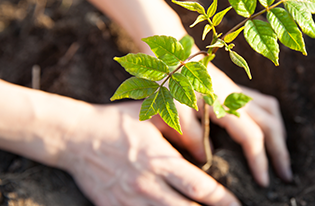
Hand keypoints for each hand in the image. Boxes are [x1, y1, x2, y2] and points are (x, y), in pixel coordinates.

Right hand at [57, 102, 239, 205]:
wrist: (76, 136)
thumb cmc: (118, 122)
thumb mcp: (153, 116)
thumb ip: (181, 130)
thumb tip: (207, 148)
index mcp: (160, 160)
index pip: (200, 188)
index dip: (224, 201)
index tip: (239, 205)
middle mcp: (148, 185)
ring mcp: (130, 201)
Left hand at [152, 65, 291, 186]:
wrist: (173, 55)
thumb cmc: (171, 82)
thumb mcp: (175, 111)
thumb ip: (192, 135)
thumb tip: (206, 159)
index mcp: (225, 105)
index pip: (252, 137)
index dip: (259, 161)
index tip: (263, 182)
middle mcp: (238, 98)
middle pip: (271, 126)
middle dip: (280, 152)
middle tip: (286, 177)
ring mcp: (239, 92)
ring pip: (272, 113)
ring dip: (279, 135)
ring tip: (280, 157)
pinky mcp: (236, 89)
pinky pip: (265, 104)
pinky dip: (272, 121)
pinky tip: (268, 133)